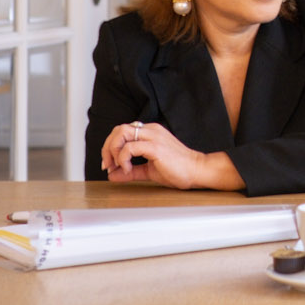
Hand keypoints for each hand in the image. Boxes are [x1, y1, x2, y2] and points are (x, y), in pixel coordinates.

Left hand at [101, 121, 241, 190]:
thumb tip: (112, 175)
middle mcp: (150, 130)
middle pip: (119, 129)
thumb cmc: (177, 169)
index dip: (111, 146)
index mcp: (150, 132)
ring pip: (122, 133)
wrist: (196, 171)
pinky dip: (123, 159)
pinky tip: (128, 169)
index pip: (122, 131)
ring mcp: (153, 137)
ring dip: (113, 150)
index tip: (109, 164)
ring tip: (118, 165)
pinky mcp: (155, 147)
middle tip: (108, 165)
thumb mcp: (148, 170)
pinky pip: (130, 147)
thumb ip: (130, 171)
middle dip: (108, 147)